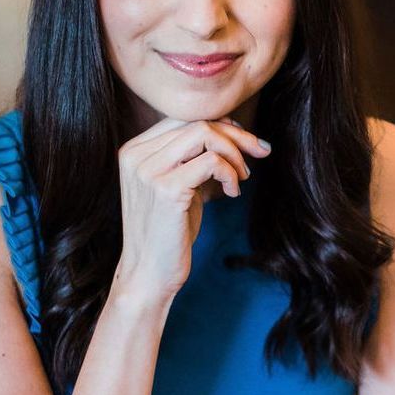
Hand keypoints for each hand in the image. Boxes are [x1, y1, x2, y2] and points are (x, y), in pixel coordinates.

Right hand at [113, 115, 270, 306]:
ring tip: (243, 178)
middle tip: (260, 152)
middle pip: (196, 122)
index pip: (183, 119)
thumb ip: (193, 160)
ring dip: (235, 153)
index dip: (221, 125)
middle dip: (236, 135)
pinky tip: (232, 193)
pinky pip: (211, 162)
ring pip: (204, 134)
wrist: (148, 275)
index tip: (246, 143)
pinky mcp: (166, 189)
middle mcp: (136, 155)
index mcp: (134, 151)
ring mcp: (148, 171)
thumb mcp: (178, 187)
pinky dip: (230, 173)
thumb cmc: (167, 234)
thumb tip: (232, 133)